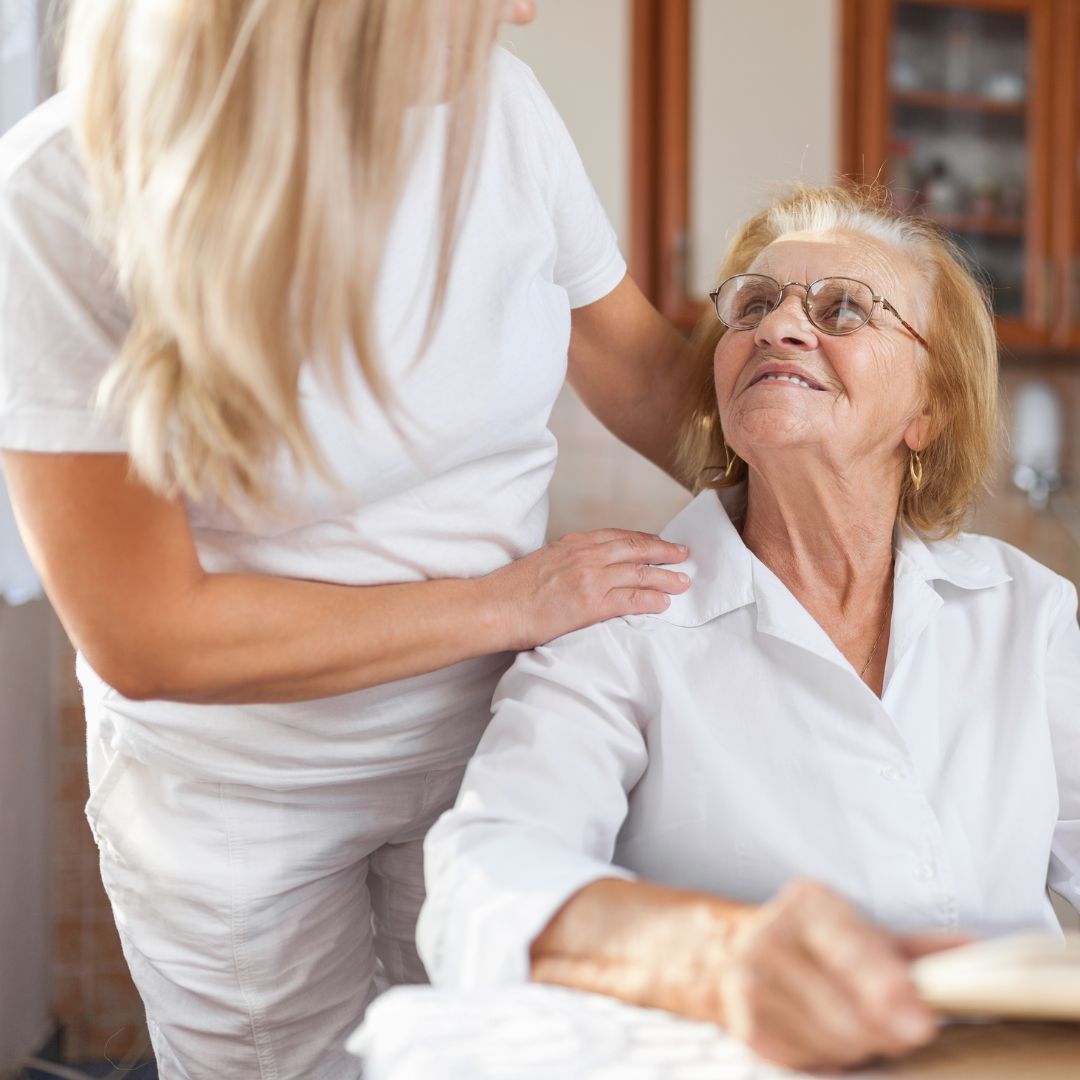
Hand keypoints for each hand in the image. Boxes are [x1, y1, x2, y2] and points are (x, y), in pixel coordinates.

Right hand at [480, 529, 689, 649]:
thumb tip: (581, 573)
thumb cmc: (510, 591)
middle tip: (683, 555)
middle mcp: (585, 555)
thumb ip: (567, 562)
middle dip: (663, 551)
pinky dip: (651, 600)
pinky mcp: (591, 602)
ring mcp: (590, 577)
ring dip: (665, 577)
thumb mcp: (543, 562)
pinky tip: (663, 604)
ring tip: (682, 581)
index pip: (619, 536)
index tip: (658, 543)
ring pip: (640, 572)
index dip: (643, 540)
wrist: (494, 607)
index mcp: (573, 543)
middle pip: (636, 548)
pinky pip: (631, 599)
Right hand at [718, 880, 966, 1070]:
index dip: (887, 988)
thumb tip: (975, 954)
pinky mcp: (745, 1022)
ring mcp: (751, 980)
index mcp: (810, 905)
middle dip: (885, 1032)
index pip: (852, 949)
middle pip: (845, 1010)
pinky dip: (830, 1059)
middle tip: (906, 1033)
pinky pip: (806, 1060)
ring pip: (830, 1042)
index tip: (921, 1024)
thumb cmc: (822, 947)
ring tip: (863, 1031)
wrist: (742, 951)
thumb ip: (920, 950)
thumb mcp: (868, 936)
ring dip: (859, 1049)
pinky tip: (831, 1040)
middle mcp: (771, 935)